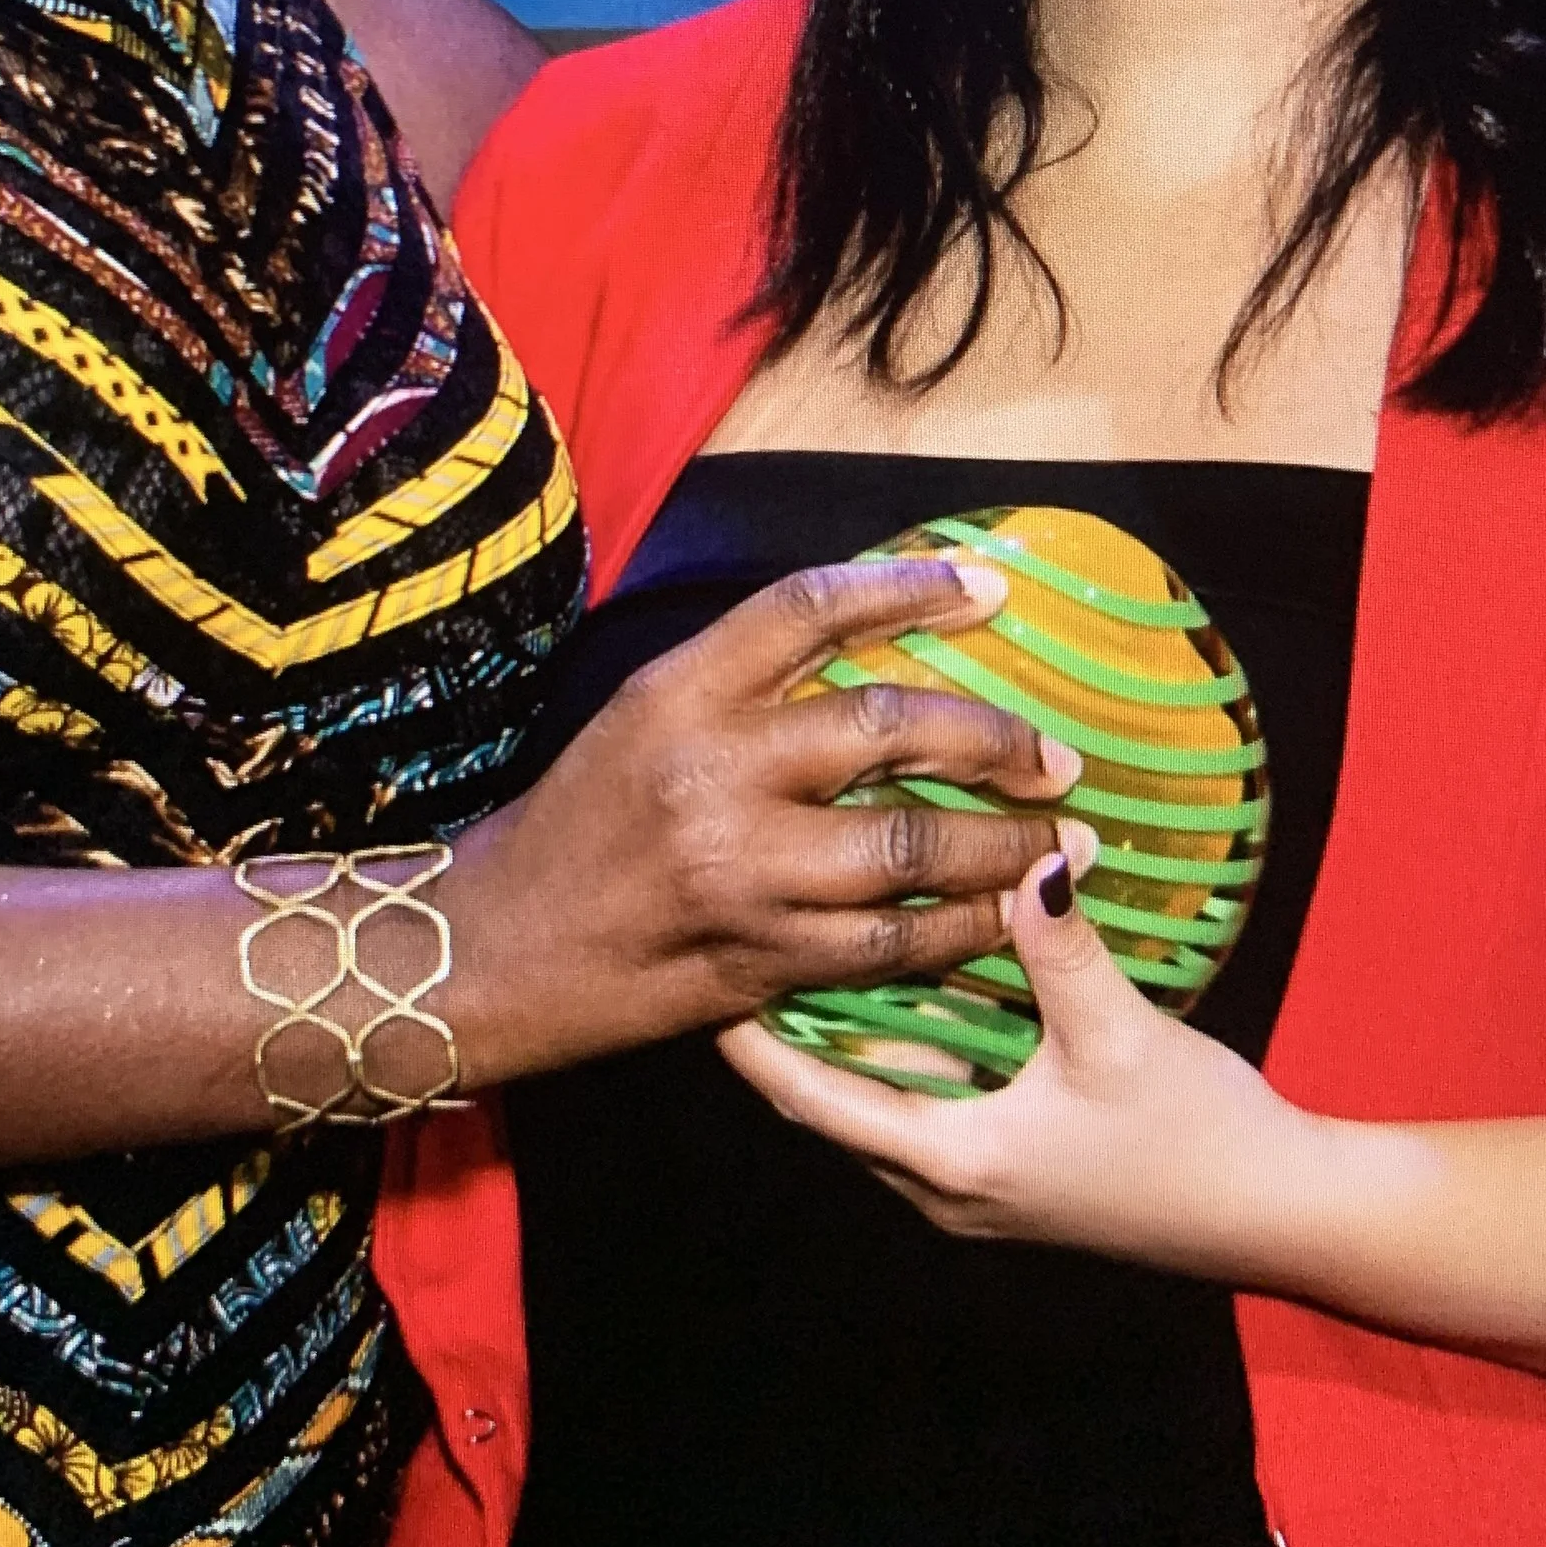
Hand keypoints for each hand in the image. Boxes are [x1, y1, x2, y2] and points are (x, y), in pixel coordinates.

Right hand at [439, 557, 1083, 1086]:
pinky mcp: (758, 959)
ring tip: (1056, 840)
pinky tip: (997, 919)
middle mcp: (713, 769)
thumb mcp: (640, 717)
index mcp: (680, 689)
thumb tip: (871, 649)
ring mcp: (741, 870)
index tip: (989, 590)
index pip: (812, 607)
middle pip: (889, 724)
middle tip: (1053, 755)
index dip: (912, 587)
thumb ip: (743, 682)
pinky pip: (891, 943)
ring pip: (909, 845)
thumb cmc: (572, 828)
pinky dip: (959, 929)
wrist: (489, 950)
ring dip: (1001, 845)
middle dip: (995, 737)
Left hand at [719, 849, 1327, 1277]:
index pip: (811, 1099)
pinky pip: (930, 1097)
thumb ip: (1061, 945)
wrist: (1276, 1213)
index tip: (705, 968)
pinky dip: (909, 1039)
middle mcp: (944, 1185)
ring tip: (804, 933)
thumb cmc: (1196, 1138)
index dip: (750, 1037)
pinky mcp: (1012, 1164)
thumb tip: (1028, 854)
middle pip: (833, 1095)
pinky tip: (909, 972)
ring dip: (850, 1027)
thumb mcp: (1121, 1034)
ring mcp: (978, 1182)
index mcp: (951, 1163)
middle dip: (789, 1019)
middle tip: (747, 926)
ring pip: (881, 1095)